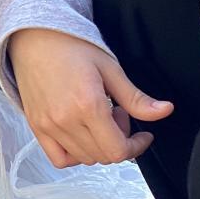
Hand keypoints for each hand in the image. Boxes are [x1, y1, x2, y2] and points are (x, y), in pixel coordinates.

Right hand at [8, 28, 172, 167]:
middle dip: (119, 142)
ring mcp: (48, 126)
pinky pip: (59, 159)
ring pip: (84, 158)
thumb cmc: (71, 47)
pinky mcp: (36, 127)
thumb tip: (164, 111)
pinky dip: (74, 155)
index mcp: (88, 105)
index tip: (143, 136)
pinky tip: (81, 135)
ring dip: (99, 146)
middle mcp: (66, 120)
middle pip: (103, 156)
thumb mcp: (110, 68)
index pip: (117, 150)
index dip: (136, 147)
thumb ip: (136, 98)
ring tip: (98, 120)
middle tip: (118, 116)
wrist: (35, 39)